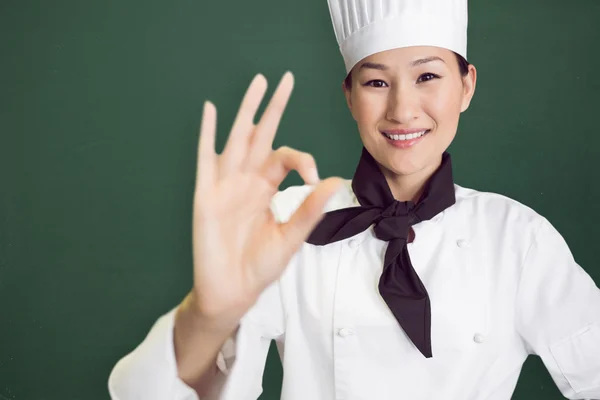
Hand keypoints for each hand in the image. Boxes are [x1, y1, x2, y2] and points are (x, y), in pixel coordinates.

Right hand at [189, 72, 342, 322]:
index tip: (316, 178)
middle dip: (273, 107)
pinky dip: (208, 134)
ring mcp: (226, 184)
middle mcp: (247, 180)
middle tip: (285, 79)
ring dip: (246, 110)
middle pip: (261, 135)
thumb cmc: (260, 265)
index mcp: (268, 188)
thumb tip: (335, 180)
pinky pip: (206, 159)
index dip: (304, 160)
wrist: (233, 290)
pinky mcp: (206, 195)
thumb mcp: (291, 237)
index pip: (286, 157)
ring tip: (258, 82)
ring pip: (237, 138)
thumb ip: (309, 209)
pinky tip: (212, 110)